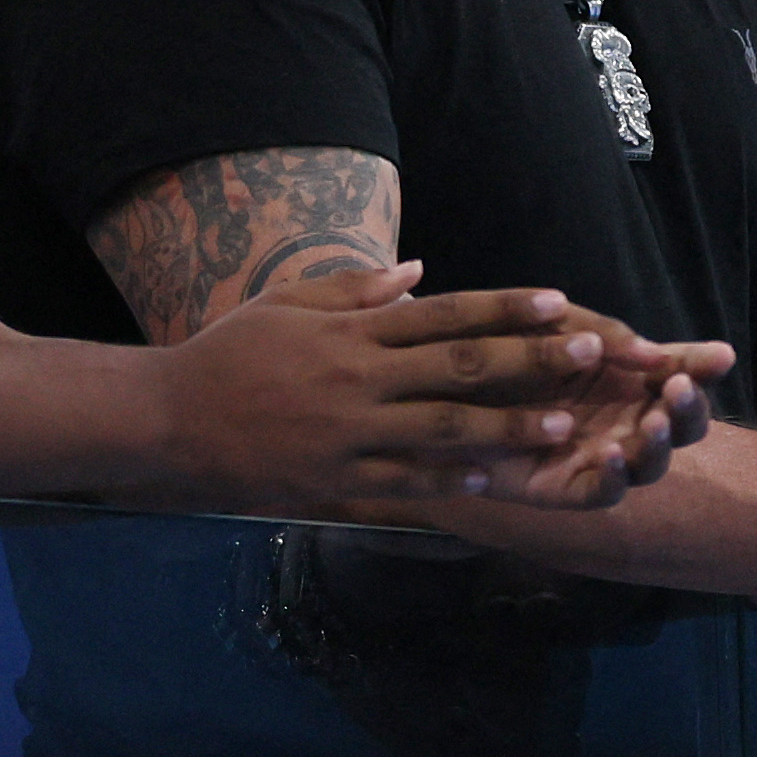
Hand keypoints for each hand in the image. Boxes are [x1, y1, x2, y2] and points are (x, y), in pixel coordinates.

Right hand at [147, 264, 732, 511]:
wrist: (168, 420)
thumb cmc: (229, 356)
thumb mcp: (288, 304)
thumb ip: (356, 289)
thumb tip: (420, 272)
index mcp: (352, 333)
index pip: (444, 314)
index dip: (504, 308)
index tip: (557, 302)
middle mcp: (358, 380)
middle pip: (459, 367)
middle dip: (529, 361)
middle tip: (587, 353)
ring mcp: (349, 435)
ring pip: (444, 430)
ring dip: (509, 429)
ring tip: (564, 426)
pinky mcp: (335, 482)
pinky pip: (403, 484)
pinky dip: (450, 484)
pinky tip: (494, 483)